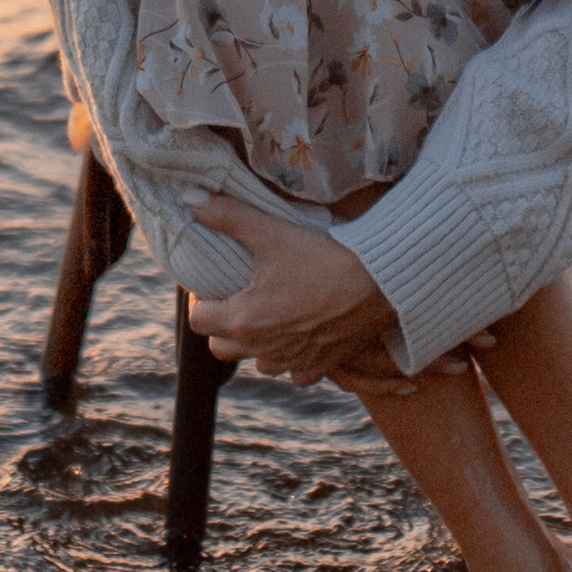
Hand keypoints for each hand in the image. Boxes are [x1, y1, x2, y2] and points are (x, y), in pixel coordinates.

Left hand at [190, 193, 401, 384]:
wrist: (381, 282)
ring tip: (272, 313)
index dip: (200, 299)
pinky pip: (295, 373)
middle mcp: (263, 348)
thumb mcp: (271, 231)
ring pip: (258, 362)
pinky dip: (294, 358)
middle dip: (224, 324)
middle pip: (220, 347)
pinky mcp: (321, 366)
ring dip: (258, 343)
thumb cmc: (323, 256)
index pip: (197, 320)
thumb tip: (189, 198)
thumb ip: (227, 216)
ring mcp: (293, 361)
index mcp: (243, 319)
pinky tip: (303, 334)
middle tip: (241, 296)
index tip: (217, 282)